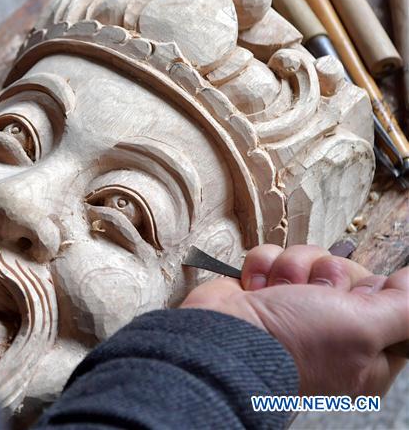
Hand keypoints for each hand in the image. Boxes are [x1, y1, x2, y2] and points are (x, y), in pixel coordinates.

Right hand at [182, 245, 407, 396]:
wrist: (221, 340)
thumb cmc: (290, 345)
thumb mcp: (362, 327)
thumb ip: (402, 306)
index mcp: (362, 354)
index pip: (386, 304)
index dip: (370, 291)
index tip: (355, 297)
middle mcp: (329, 333)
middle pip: (347, 275)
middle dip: (327, 274)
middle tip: (314, 294)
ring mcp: (292, 310)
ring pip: (308, 261)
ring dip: (290, 269)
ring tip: (277, 293)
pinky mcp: (260, 292)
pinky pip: (273, 258)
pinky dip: (262, 267)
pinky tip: (255, 288)